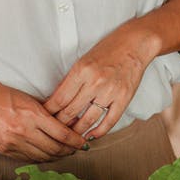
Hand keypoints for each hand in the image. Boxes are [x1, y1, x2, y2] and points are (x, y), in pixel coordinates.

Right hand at [0, 81, 87, 161]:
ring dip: (56, 156)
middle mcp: (23, 131)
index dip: (76, 141)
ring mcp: (13, 143)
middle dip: (69, 151)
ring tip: (64, 153)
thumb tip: (67, 124)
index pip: (62, 134)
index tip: (84, 143)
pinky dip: (41, 158)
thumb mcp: (29, 99)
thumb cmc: (1, 96)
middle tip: (76, 149)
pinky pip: (29, 159)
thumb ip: (47, 113)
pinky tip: (47, 154)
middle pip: (55, 148)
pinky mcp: (5, 150)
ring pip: (43, 157)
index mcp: (32, 115)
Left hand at [43, 25, 156, 141]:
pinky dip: (98, 132)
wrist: (135, 43)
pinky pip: (109, 121)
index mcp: (81, 70)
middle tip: (54, 130)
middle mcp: (95, 82)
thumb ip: (71, 80)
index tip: (44, 118)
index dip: (49, 112)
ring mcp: (110, 91)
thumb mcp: (84, 60)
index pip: (59, 99)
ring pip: (87, 120)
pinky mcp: (124, 98)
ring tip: (70, 136)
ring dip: (77, 131)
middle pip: (70, 111)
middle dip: (59, 124)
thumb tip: (57, 101)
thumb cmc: (108, 49)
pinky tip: (91, 135)